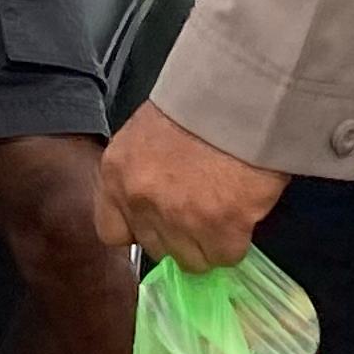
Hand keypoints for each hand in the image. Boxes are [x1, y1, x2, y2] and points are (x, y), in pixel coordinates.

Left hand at [92, 102, 291, 271]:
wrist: (240, 93)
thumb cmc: (199, 105)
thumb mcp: (147, 135)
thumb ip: (143, 174)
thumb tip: (157, 207)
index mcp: (116, 173)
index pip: (111, 231)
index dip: (140, 231)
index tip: (159, 225)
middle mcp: (140, 200)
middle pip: (157, 248)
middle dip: (180, 235)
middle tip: (202, 207)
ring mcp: (178, 217)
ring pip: (193, 260)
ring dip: (210, 241)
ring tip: (225, 206)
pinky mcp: (219, 228)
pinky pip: (226, 255)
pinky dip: (237, 239)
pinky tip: (242, 209)